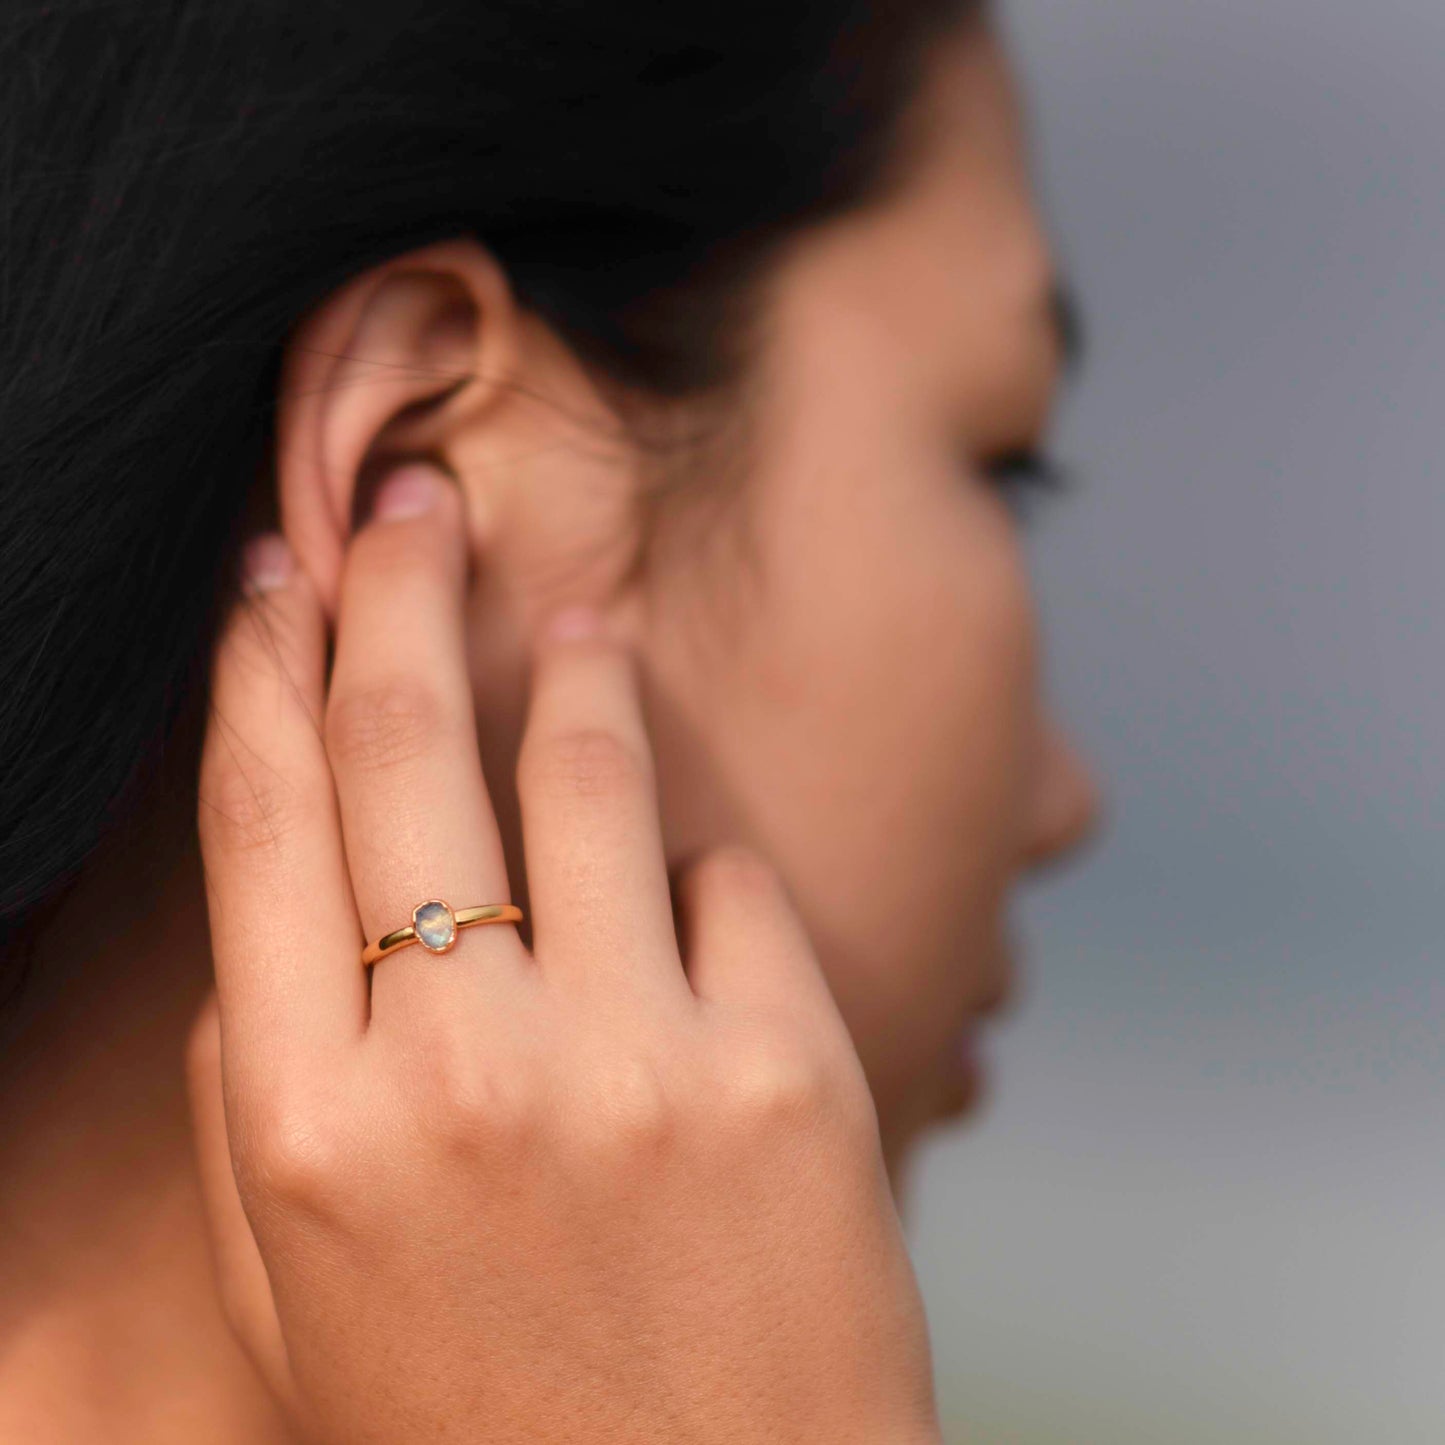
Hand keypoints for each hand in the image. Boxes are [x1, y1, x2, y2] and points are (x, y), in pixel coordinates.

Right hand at [186, 464, 941, 1443]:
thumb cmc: (486, 1415)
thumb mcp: (310, 1281)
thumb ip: (271, 1089)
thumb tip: (290, 913)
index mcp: (306, 1125)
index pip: (264, 825)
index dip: (260, 676)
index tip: (272, 581)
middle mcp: (458, 1069)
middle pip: (403, 753)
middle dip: (398, 596)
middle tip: (411, 506)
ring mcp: (631, 1059)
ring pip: (583, 773)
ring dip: (571, 669)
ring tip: (574, 612)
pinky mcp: (782, 1069)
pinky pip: (728, 884)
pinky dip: (705, 875)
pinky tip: (693, 905)